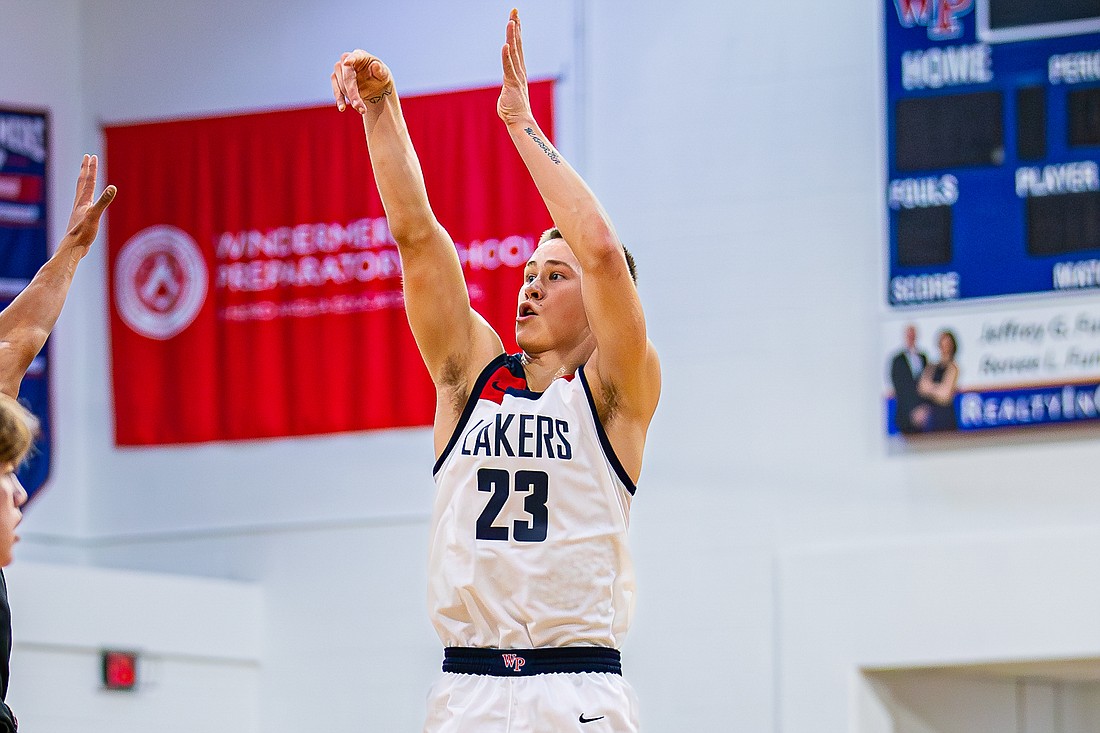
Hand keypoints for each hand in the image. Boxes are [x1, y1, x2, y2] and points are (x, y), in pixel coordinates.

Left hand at [60, 154, 115, 259]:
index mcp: (83, 201)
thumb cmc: (83, 233)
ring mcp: (80, 211)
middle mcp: (80, 203)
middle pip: (82, 182)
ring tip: (86, 176)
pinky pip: (84, 202)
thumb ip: (104, 201)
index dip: (91, 169)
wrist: (72, 247)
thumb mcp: (95, 216)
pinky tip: (88, 201)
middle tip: (87, 158)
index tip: (92, 156)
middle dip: (85, 169)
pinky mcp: (81, 219)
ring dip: (84, 181)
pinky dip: (86, 196)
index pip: (88, 181)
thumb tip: (112, 187)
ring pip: (82, 192)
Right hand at [331, 50, 393, 114]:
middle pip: (347, 77)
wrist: (375, 86)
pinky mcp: (336, 80)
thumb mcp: (384, 75)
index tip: (347, 62)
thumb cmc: (380, 77)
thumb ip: (381, 71)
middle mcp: (347, 60)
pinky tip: (342, 108)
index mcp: (360, 55)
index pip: (355, 56)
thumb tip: (375, 65)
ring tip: (362, 109)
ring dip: (351, 99)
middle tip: (360, 106)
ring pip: (342, 85)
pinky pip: (336, 91)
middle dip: (353, 93)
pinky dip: (340, 100)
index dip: (351, 59)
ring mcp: (339, 70)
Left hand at [497, 8, 532, 125]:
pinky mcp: (512, 84)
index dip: (516, 31)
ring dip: (512, 37)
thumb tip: (505, 87)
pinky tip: (505, 45)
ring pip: (514, 52)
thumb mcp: (507, 92)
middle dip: (516, 27)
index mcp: (518, 70)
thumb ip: (506, 85)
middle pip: (517, 44)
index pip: (516, 47)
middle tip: (515, 11)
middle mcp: (519, 70)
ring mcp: (516, 76)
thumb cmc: (512, 109)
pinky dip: (506, 57)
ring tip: (511, 22)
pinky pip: (508, 68)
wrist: (519, 121)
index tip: (515, 17)